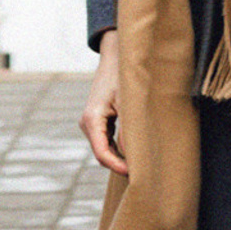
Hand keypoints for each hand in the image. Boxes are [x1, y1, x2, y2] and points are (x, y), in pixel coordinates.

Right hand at [80, 30, 127, 175]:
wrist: (116, 56)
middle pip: (102, 154)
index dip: (117, 166)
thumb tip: (132, 155)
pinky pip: (107, 141)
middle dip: (120, 164)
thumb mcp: (128, 102)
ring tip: (141, 163)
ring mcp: (91, 122)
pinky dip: (118, 148)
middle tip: (142, 172)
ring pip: (104, 149)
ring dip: (120, 157)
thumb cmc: (123, 76)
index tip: (135, 172)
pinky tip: (135, 150)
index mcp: (92, 119)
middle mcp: (87, 122)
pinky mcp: (98, 120)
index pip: (102, 153)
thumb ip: (128, 129)